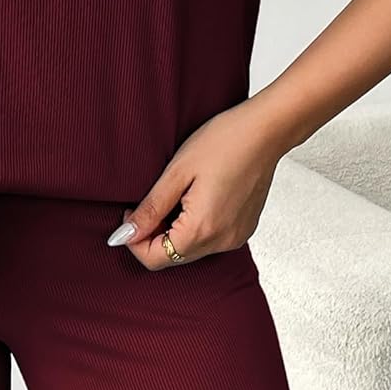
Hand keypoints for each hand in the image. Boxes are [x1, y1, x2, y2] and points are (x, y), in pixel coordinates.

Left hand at [109, 99, 285, 269]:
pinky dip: (195, 227)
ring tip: (178, 194)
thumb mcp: (176, 172)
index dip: (134, 239)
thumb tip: (124, 235)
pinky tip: (197, 197)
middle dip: (154, 235)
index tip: (131, 211)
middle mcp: (222, 242)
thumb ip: (150, 209)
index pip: (155, 259)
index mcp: (202, 229)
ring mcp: (236, 238)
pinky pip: (209, 240)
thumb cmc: (224, 142)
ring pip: (190, 250)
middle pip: (172, 257)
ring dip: (174, 231)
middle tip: (154, 199)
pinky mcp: (243, 230)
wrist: (266, 130)